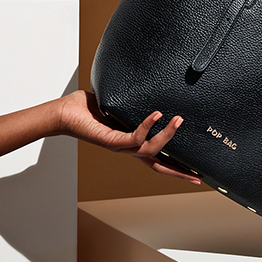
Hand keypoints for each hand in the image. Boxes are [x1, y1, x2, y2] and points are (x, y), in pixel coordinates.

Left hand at [56, 90, 199, 183]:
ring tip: (178, 120)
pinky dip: (148, 126)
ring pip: (149, 150)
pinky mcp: (110, 140)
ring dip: (166, 137)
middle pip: (157, 165)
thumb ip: (131, 102)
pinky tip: (157, 114)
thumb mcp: (117, 104)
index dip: (175, 166)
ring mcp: (119, 146)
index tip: (194, 173)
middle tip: (198, 175)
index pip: (156, 158)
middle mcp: (126, 148)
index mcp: (130, 142)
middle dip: (178, 172)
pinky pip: (134, 136)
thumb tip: (146, 86)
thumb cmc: (85, 108)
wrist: (63, 114)